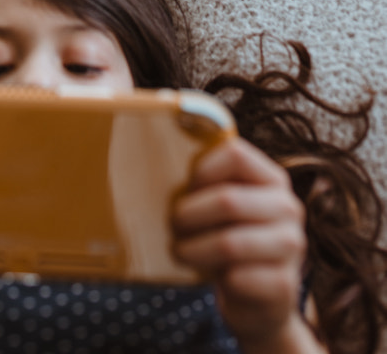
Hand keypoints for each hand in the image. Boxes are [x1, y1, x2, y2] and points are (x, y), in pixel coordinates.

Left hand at [172, 137, 311, 351]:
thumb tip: (163, 167)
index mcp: (272, 179)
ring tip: (181, 252)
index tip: (185, 188)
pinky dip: (217, 280)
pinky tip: (214, 280)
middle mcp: (288, 208)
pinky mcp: (285, 284)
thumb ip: (209, 185)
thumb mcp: (226, 208)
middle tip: (173, 226)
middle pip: (228, 200)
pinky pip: (238, 278)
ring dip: (194, 250)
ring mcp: (291, 246)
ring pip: (230, 243)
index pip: (236, 155)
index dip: (202, 170)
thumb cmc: (231, 240)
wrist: (258, 299)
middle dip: (189, 215)